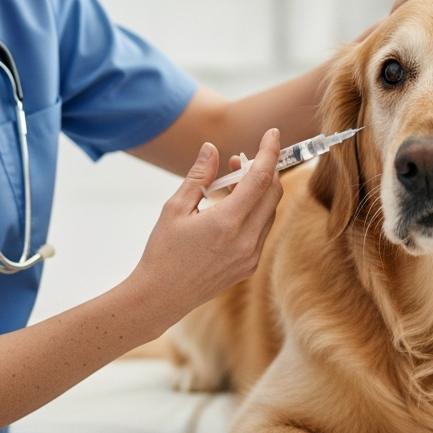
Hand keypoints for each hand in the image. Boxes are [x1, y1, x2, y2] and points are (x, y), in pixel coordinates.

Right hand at [128, 129, 284, 324]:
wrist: (160, 298)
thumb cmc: (162, 252)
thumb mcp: (174, 209)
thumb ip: (198, 176)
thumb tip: (212, 149)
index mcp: (228, 223)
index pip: (261, 178)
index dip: (269, 152)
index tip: (272, 134)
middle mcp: (246, 240)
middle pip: (273, 193)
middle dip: (264, 169)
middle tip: (240, 160)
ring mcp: (251, 255)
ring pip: (269, 211)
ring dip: (259, 190)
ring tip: (231, 181)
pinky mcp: (249, 265)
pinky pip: (262, 229)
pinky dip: (255, 211)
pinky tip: (232, 207)